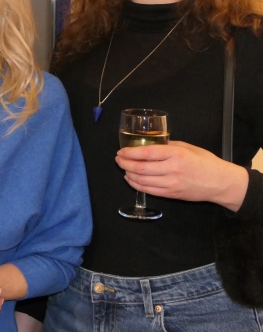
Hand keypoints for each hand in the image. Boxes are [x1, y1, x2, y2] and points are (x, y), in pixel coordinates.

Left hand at [116, 140, 248, 210]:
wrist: (220, 182)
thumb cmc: (204, 161)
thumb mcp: (187, 147)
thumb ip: (167, 145)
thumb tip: (149, 144)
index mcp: (176, 154)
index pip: (147, 153)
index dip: (130, 153)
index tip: (121, 151)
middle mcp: (172, 169)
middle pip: (141, 169)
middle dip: (125, 164)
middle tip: (118, 159)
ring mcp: (171, 184)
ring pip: (142, 181)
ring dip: (128, 174)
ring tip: (123, 168)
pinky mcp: (171, 194)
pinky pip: (149, 191)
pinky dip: (136, 185)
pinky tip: (131, 179)